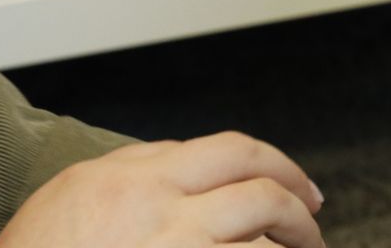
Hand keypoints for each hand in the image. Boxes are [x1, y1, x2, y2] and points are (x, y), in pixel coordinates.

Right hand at [0, 131, 324, 247]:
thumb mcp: (76, 190)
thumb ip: (137, 168)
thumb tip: (188, 160)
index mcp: (141, 177)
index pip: (234, 152)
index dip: (280, 167)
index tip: (301, 189)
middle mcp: (163, 211)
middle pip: (262, 192)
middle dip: (300, 208)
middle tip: (314, 223)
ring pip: (262, 244)